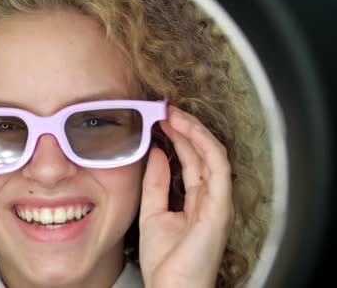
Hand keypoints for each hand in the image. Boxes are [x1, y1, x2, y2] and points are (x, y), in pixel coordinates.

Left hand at [138, 105, 233, 287]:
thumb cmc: (165, 260)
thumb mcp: (152, 212)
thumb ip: (155, 183)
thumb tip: (157, 152)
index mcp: (194, 200)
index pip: (189, 160)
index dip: (177, 138)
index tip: (159, 119)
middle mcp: (209, 198)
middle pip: (200, 154)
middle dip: (184, 128)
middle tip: (165, 109)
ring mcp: (216, 201)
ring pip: (211, 155)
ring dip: (193, 131)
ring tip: (174, 114)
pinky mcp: (219, 207)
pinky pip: (217, 168)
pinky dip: (204, 146)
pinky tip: (187, 130)